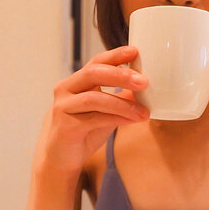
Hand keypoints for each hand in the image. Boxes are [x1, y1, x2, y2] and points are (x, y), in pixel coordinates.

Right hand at [39, 45, 149, 176]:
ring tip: (143, 111)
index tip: (135, 51)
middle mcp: (66, 89)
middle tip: (143, 81)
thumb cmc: (85, 130)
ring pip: (94, 98)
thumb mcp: (107, 111)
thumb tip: (146, 86)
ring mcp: (63, 107)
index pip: (96, 62)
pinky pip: (94, 119)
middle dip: (120, 75)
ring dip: (123, 104)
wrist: (62, 157)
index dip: (115, 55)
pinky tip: (132, 120)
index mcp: (77, 81)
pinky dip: (117, 118)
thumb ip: (122, 97)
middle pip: (93, 73)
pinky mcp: (65, 126)